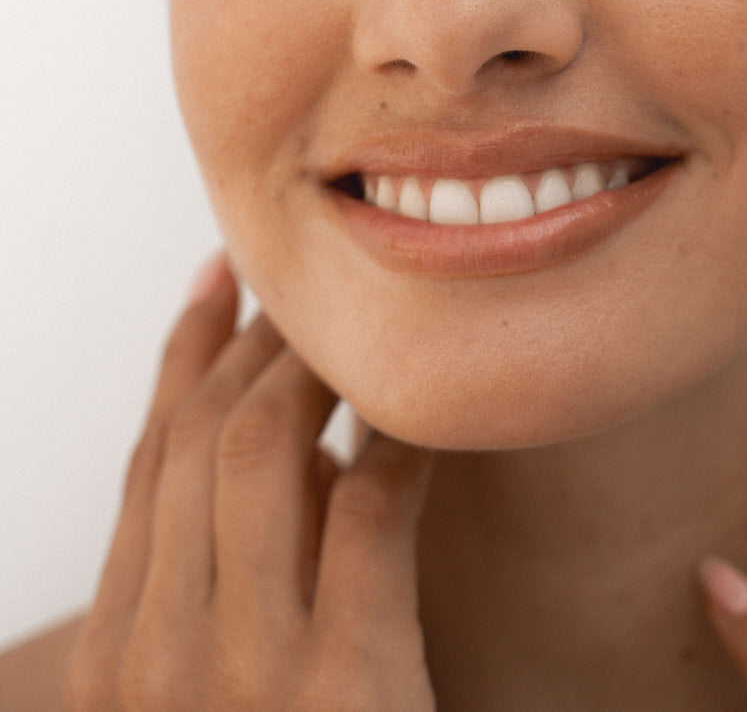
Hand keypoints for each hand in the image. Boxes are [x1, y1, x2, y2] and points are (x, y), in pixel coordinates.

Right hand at [64, 252, 435, 711]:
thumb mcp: (221, 686)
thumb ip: (235, 574)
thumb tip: (303, 439)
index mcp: (112, 661)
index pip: (147, 465)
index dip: (186, 357)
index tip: (220, 277)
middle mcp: (155, 661)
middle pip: (198, 440)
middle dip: (254, 344)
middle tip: (308, 290)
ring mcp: (242, 674)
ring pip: (264, 449)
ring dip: (317, 371)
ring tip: (362, 335)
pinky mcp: (341, 687)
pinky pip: (369, 509)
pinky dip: (400, 444)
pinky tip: (432, 420)